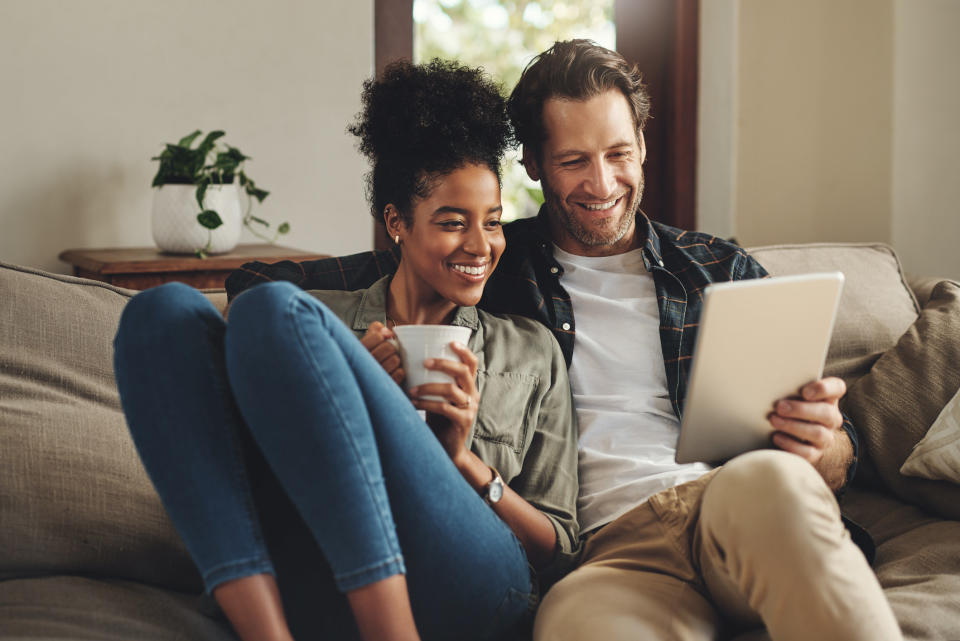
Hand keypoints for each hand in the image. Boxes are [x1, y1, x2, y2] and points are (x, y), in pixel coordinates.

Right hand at [360, 322, 403, 383]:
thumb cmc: (369, 358)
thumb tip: (387, 331)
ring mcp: (374, 377)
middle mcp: (364, 365)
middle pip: (389, 347)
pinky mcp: (384, 386)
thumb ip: (375, 330)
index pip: (377, 336)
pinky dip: (399, 371)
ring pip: (395, 360)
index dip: (383, 336)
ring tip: (389, 362)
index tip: (384, 338)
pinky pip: (399, 373)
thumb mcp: (367, 341)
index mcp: (358, 351)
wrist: (367, 383)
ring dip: (395, 360)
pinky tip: (392, 372)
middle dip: (391, 348)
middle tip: (387, 352)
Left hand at [409, 341, 479, 464]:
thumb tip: (409, 361)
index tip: (450, 341)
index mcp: (468, 385)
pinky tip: (413, 402)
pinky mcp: (463, 421)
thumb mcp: (439, 397)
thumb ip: (433, 381)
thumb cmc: (439, 418)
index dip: (464, 350)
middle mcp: (473, 394)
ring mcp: (470, 408)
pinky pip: (445, 408)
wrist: (448, 448)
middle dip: (443, 363)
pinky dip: (427, 404)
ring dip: (428, 387)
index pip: (472, 362)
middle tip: (424, 362)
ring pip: (451, 390)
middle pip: (463, 371)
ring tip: (411, 389)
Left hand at [769, 377, 845, 466]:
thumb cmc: (789, 404)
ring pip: (818, 433)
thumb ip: (789, 387)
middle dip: (801, 410)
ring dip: (793, 426)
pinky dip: (790, 445)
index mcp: (828, 397)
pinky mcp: (816, 453)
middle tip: (779, 407)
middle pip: (826, 413)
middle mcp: (831, 417)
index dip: (823, 389)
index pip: (837, 388)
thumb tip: (770, 382)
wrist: (788, 432)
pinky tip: (776, 437)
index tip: (804, 392)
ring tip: (773, 420)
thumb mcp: (791, 394)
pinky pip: (808, 453)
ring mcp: (826, 437)